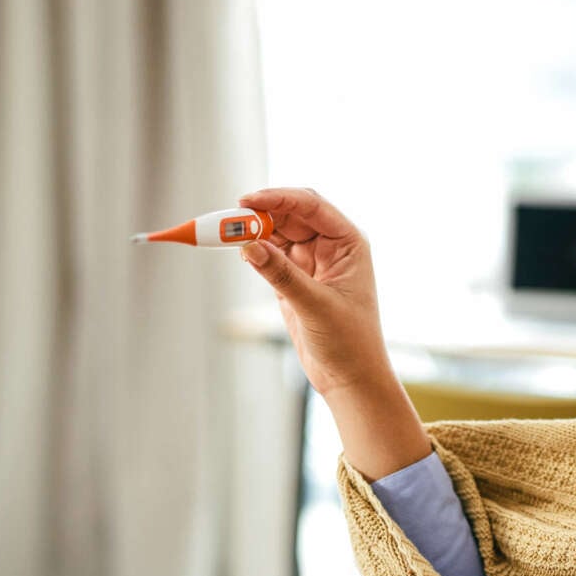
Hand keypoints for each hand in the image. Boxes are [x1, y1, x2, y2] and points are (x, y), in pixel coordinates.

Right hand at [238, 187, 387, 397]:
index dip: (278, 198)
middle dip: (259, 214)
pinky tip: (239, 252)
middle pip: (289, 215)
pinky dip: (252, 250)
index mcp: (349, 243)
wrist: (350, 377)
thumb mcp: (315, 306)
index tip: (246, 201)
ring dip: (252, 231)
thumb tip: (248, 245)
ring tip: (224, 235)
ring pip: (276, 232)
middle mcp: (332, 246)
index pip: (311, 206)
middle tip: (226, 221)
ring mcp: (312, 261)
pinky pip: (269, 254)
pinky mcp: (294, 278)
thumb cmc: (350, 342)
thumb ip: (282, 275)